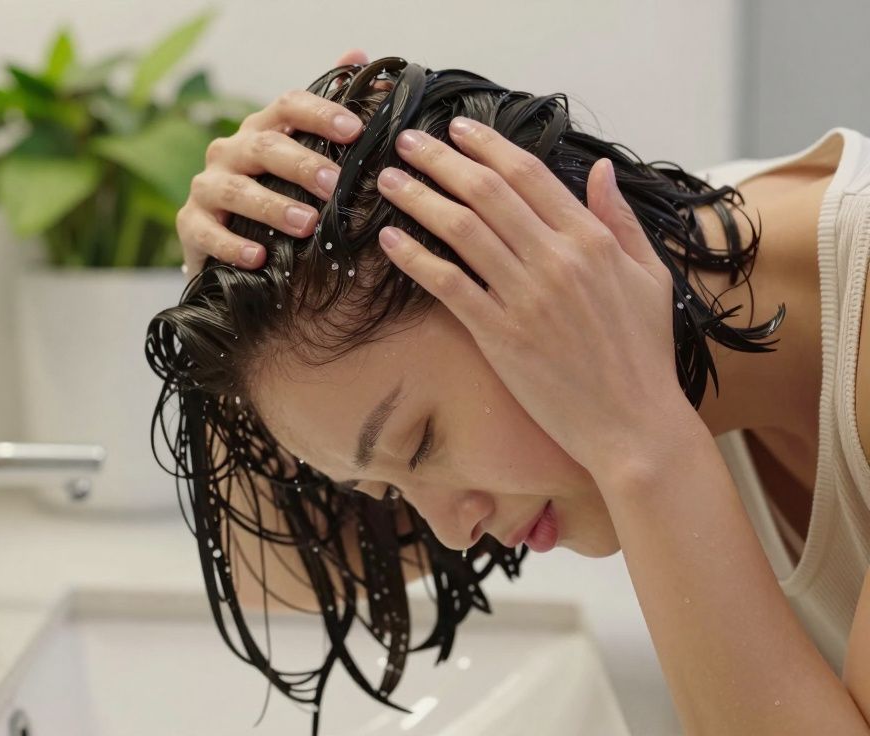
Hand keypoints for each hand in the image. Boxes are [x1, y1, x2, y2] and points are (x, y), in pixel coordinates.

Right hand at [176, 49, 373, 275]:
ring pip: (236, 190)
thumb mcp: (298, 156)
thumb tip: (358, 53)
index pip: (288, 106)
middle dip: (301, 164)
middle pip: (263, 146)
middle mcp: (229, 152)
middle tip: (333, 184)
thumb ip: (326, 113)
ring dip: (272, 206)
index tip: (355, 131)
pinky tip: (258, 257)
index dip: (320, 114)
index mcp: (260, 130)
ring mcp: (206, 187)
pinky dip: (233, 245)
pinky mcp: (190, 224)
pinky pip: (208, 232)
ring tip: (305, 224)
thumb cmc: (270, 193)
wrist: (221, 242)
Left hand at [375, 118, 686, 474]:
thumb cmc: (643, 352)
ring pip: (462, 231)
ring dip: (419, 199)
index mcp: (591, 239)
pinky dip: (416, 258)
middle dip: (442, 160)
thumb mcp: (648, 275)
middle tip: (407, 141)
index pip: (530, 175)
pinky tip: (390, 240)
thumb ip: (620, 219)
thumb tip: (601, 168)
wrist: (633, 423)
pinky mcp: (500, 335)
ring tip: (389, 181)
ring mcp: (526, 298)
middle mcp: (556, 260)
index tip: (458, 128)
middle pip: (487, 192)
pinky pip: (449, 285)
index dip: (488, 146)